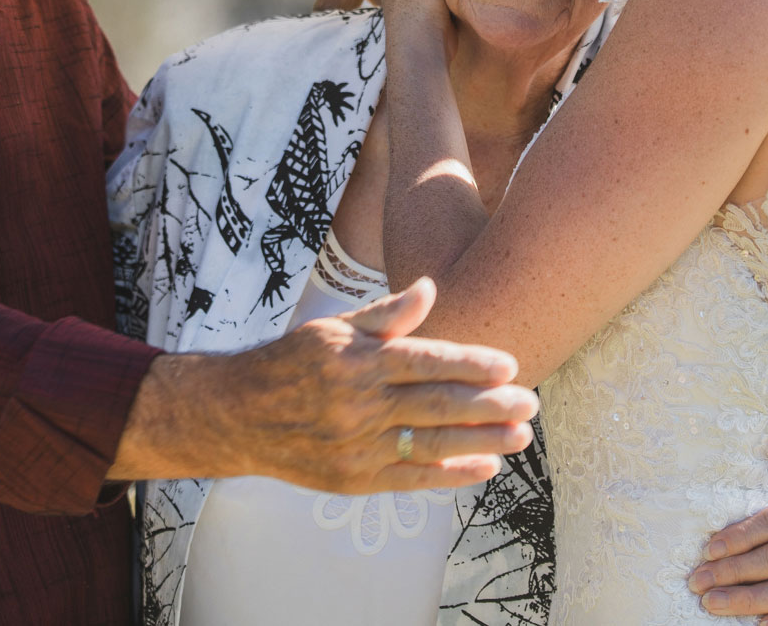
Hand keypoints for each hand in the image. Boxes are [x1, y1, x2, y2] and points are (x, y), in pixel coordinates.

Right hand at [113, 277, 537, 490]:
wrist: (237, 416)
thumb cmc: (292, 363)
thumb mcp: (333, 328)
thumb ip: (385, 314)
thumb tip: (429, 288)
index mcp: (358, 361)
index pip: (425, 361)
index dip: (469, 363)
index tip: (509, 365)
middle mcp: (359, 404)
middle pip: (436, 404)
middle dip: (489, 405)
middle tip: (530, 404)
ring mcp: (356, 445)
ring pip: (430, 443)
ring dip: (480, 441)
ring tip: (520, 437)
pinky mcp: (352, 479)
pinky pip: (410, 479)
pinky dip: (449, 474)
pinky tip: (484, 467)